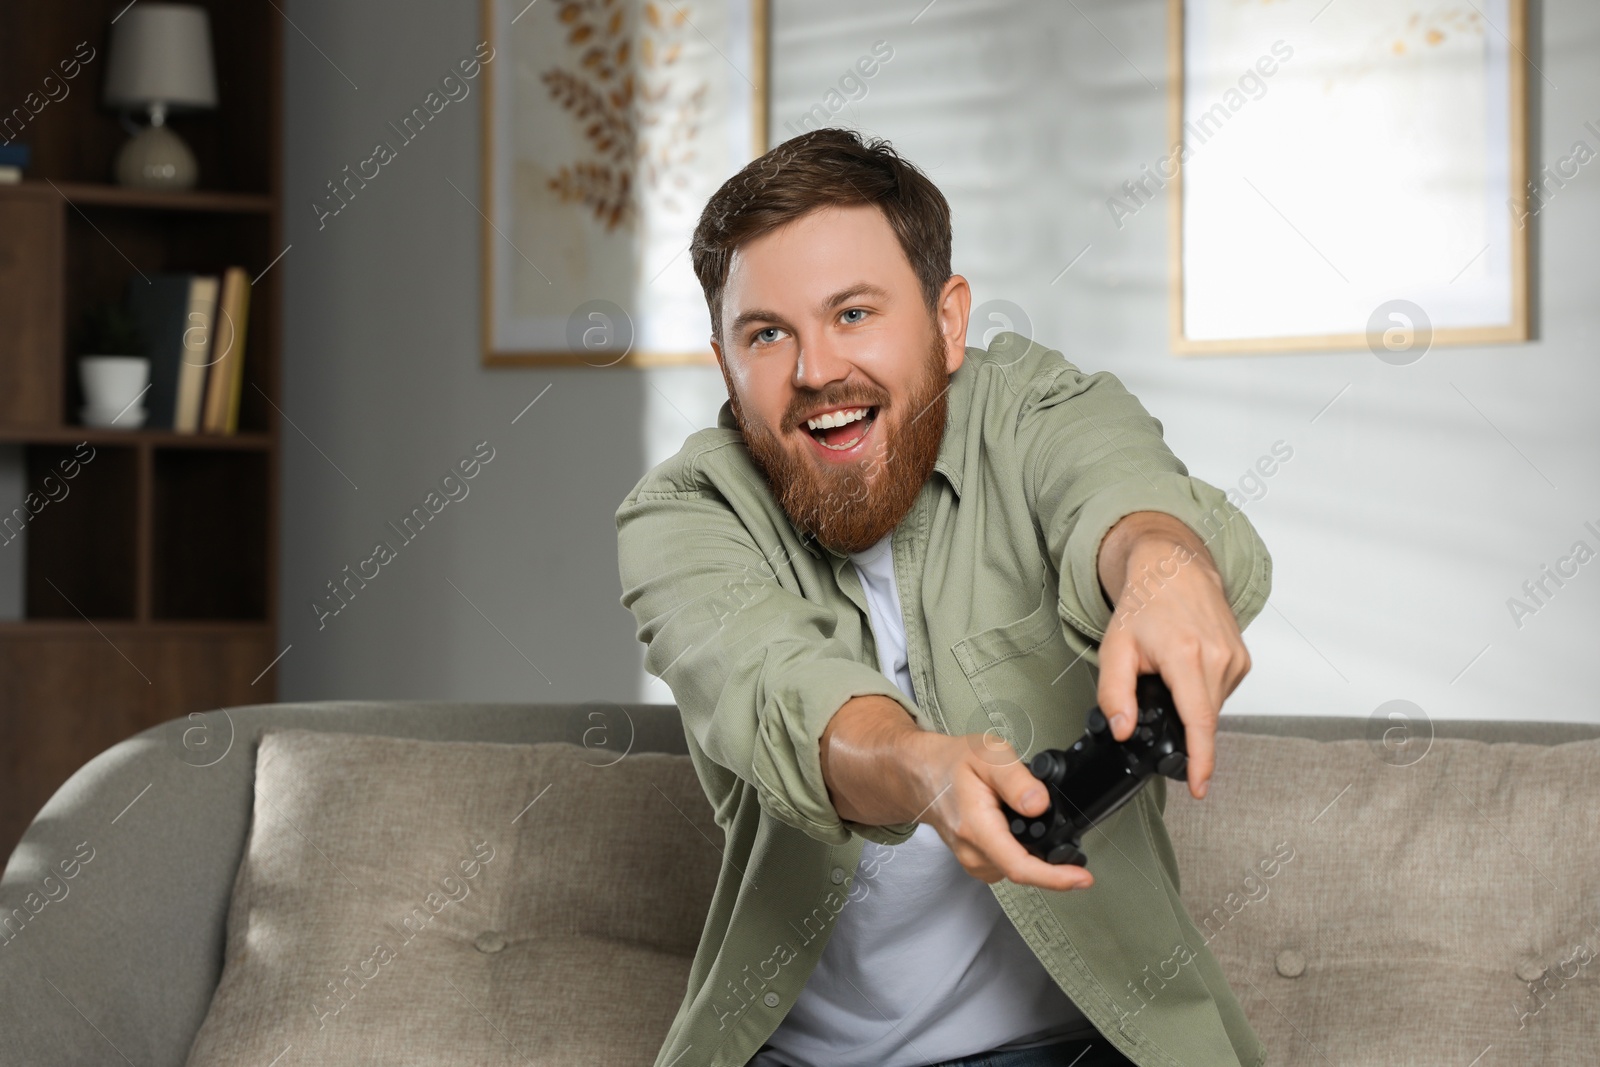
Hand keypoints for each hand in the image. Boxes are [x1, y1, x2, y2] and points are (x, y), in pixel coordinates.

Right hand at [901, 729, 1093, 891]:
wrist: (922, 775)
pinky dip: (1022, 848)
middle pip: (1026, 869)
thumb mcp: (989, 755)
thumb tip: (1039, 805)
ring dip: (1035, 848)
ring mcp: (973, 861)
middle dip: (1051, 854)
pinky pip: (1010, 862)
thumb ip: (1016, 779)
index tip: (1082, 879)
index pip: (1019, 866)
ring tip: (1024, 815)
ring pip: (1019, 866)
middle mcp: (973, 853)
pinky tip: (1015, 826)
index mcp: (976, 828)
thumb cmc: (952, 764)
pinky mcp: (977, 862)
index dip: (1055, 877)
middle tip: (1057, 821)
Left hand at [1095, 512, 1251, 799]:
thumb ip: (1113, 694)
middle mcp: (1218, 657)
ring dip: (1188, 705)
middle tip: (1154, 700)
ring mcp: (1235, 658)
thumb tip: (1123, 730)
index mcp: (1187, 655)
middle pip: (1203, 718)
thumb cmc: (1145, 602)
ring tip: (1167, 673)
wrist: (1174, 566)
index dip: (1201, 759)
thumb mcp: (1115, 648)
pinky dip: (1200, 692)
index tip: (1200, 787)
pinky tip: (1184, 669)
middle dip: (1181, 727)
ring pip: (1212, 706)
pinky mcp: (1242, 659)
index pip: (1199, 721)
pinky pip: (1220, 693)